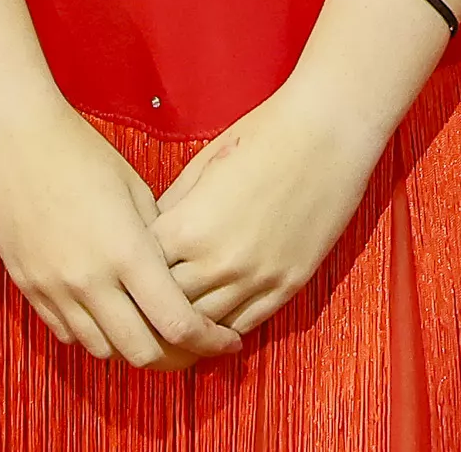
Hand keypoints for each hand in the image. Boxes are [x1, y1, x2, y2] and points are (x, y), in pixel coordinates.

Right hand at [0, 93, 237, 367]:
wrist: (10, 137)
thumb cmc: (78, 150)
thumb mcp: (134, 189)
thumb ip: (157, 240)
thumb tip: (175, 275)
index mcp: (127, 251)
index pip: (177, 324)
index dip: (209, 341)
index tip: (226, 341)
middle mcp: (91, 280)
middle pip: (142, 353)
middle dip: (176, 357)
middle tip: (191, 345)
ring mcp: (55, 288)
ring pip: (103, 351)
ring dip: (132, 348)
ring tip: (149, 330)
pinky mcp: (29, 287)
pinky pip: (67, 334)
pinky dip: (94, 335)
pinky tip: (107, 316)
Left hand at [149, 74, 383, 337]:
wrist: (326, 133)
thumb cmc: (263, 136)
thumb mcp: (202, 165)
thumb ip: (173, 207)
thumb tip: (153, 236)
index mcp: (188, 227)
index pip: (142, 272)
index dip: (135, 270)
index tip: (134, 268)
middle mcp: (218, 261)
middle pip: (169, 306)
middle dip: (156, 304)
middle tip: (150, 301)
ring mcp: (256, 277)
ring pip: (205, 325)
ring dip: (190, 323)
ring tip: (179, 318)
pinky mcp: (287, 284)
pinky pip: (246, 324)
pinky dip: (226, 327)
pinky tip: (216, 320)